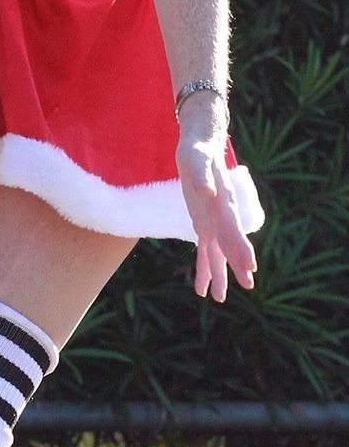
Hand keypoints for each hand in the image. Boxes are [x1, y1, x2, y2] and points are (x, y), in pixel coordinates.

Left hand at [175, 115, 257, 301]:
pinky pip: (205, 251)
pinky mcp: (202, 225)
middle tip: (249, 285)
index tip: (250, 265)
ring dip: (220, 275)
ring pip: (218, 254)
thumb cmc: (198, 153)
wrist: (201, 147)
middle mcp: (221, 216)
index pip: (233, 229)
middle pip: (230, 244)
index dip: (241, 247)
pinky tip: (202, 289)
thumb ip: (202, 175)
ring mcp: (213, 223)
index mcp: (223, 204)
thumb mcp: (196, 160)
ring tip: (221, 298)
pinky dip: (204, 269)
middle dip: (238, 265)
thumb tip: (207, 189)